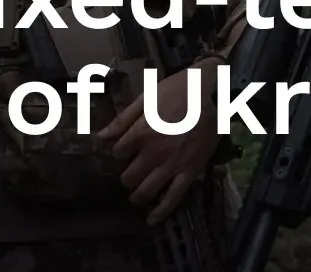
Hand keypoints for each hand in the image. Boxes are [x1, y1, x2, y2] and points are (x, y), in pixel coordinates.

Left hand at [99, 63, 220, 222]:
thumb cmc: (177, 91)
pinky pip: (173, 197)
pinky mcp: (189, 172)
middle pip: (128, 177)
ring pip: (146, 191)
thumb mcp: (145, 99)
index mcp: (140, 133)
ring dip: (137, 196)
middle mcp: (153, 153)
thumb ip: (122, 120)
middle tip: (130, 174)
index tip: (123, 150)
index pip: (117, 153)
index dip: (118, 152)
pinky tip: (152, 219)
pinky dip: (161, 211)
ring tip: (136, 196)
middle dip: (126, 177)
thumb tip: (99, 137)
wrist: (211, 93)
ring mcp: (171, 165)